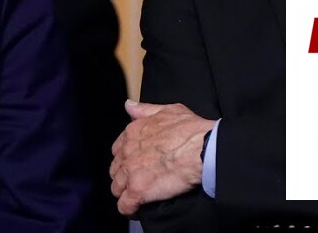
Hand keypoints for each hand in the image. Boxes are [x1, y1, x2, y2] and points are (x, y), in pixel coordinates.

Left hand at [109, 100, 214, 215]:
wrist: (202, 148)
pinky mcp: (138, 191)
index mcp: (132, 133)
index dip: (126, 158)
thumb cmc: (190, 129)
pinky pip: (124, 205)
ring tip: (136, 197)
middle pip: (116, 169)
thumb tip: (129, 106)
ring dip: (125, 193)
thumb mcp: (168, 110)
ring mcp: (130, 172)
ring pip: (117, 188)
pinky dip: (128, 209)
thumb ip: (145, 110)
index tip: (134, 163)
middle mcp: (127, 152)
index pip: (118, 149)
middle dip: (123, 176)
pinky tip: (135, 210)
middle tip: (137, 181)